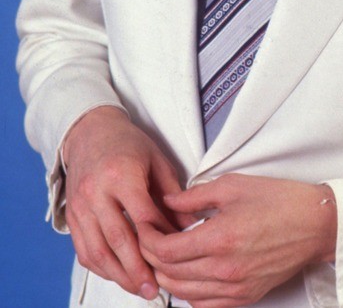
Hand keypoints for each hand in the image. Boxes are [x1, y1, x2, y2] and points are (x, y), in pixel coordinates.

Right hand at [63, 106, 184, 299]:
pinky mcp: (71, 216)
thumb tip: (191, 227)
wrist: (90, 132)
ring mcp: (80, 205)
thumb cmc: (129, 145)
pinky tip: (118, 275)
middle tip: (155, 289)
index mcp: (122, 174)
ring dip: (119, 275)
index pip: (143, 216)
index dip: (160, 239)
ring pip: (98, 250)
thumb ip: (174, 195)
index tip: (176, 256)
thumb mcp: (157, 161)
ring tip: (139, 288)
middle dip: (138, 269)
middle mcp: (97, 191)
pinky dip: (101, 267)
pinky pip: (84, 250)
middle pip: (118, 239)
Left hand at [138, 173, 336, 307]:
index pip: (166, 251)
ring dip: (167, 276)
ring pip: (183, 294)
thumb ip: (194, 196)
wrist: (316, 224)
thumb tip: (168, 202)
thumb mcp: (233, 186)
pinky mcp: (245, 297)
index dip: (148, 239)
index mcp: (220, 239)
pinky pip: (204, 306)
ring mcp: (235, 288)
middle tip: (149, 238)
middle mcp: (225, 270)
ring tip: (165, 255)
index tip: (144, 226)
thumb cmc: (281, 201)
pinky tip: (189, 274)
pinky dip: (189, 293)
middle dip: (151, 257)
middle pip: (170, 275)